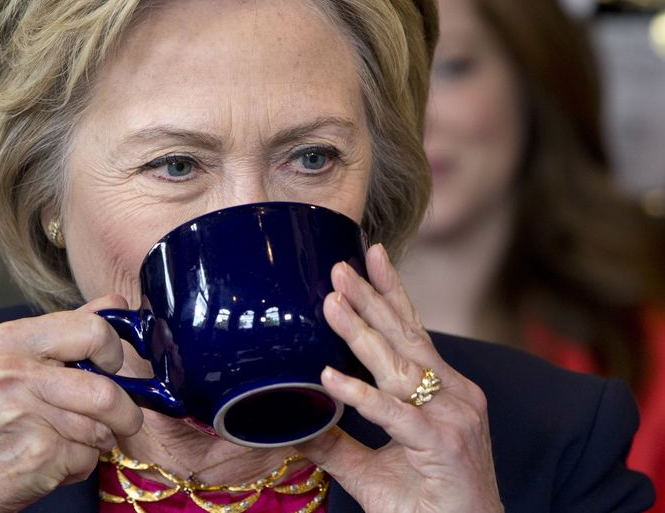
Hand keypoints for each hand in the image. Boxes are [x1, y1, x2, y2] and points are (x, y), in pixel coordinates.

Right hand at [0, 295, 142, 512]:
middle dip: (125, 413)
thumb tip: (116, 302)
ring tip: (68, 442)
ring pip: (101, 428)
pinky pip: (88, 458)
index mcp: (12, 339)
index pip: (94, 329)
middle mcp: (12, 371)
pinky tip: (52, 462)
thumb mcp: (16, 364)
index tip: (108, 368)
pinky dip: (80, 465)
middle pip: (105, 389)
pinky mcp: (35, 452)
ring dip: (98, 442)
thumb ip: (69, 332)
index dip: (112, 353)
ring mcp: (22, 412)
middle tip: (121, 420)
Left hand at [299, 245, 503, 512]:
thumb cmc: (429, 505)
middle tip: (338, 266)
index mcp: (443, 391)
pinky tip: (329, 377)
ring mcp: (453, 416)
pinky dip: (360, 395)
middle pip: (406, 336)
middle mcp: (454, 394)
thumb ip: (336, 444)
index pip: (413, 332)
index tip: (369, 258)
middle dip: (371, 297)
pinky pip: (394, 413)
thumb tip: (293, 423)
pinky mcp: (443, 444)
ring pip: (398, 365)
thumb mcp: (370, 471)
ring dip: (361, 331)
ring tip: (330, 301)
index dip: (391, 294)